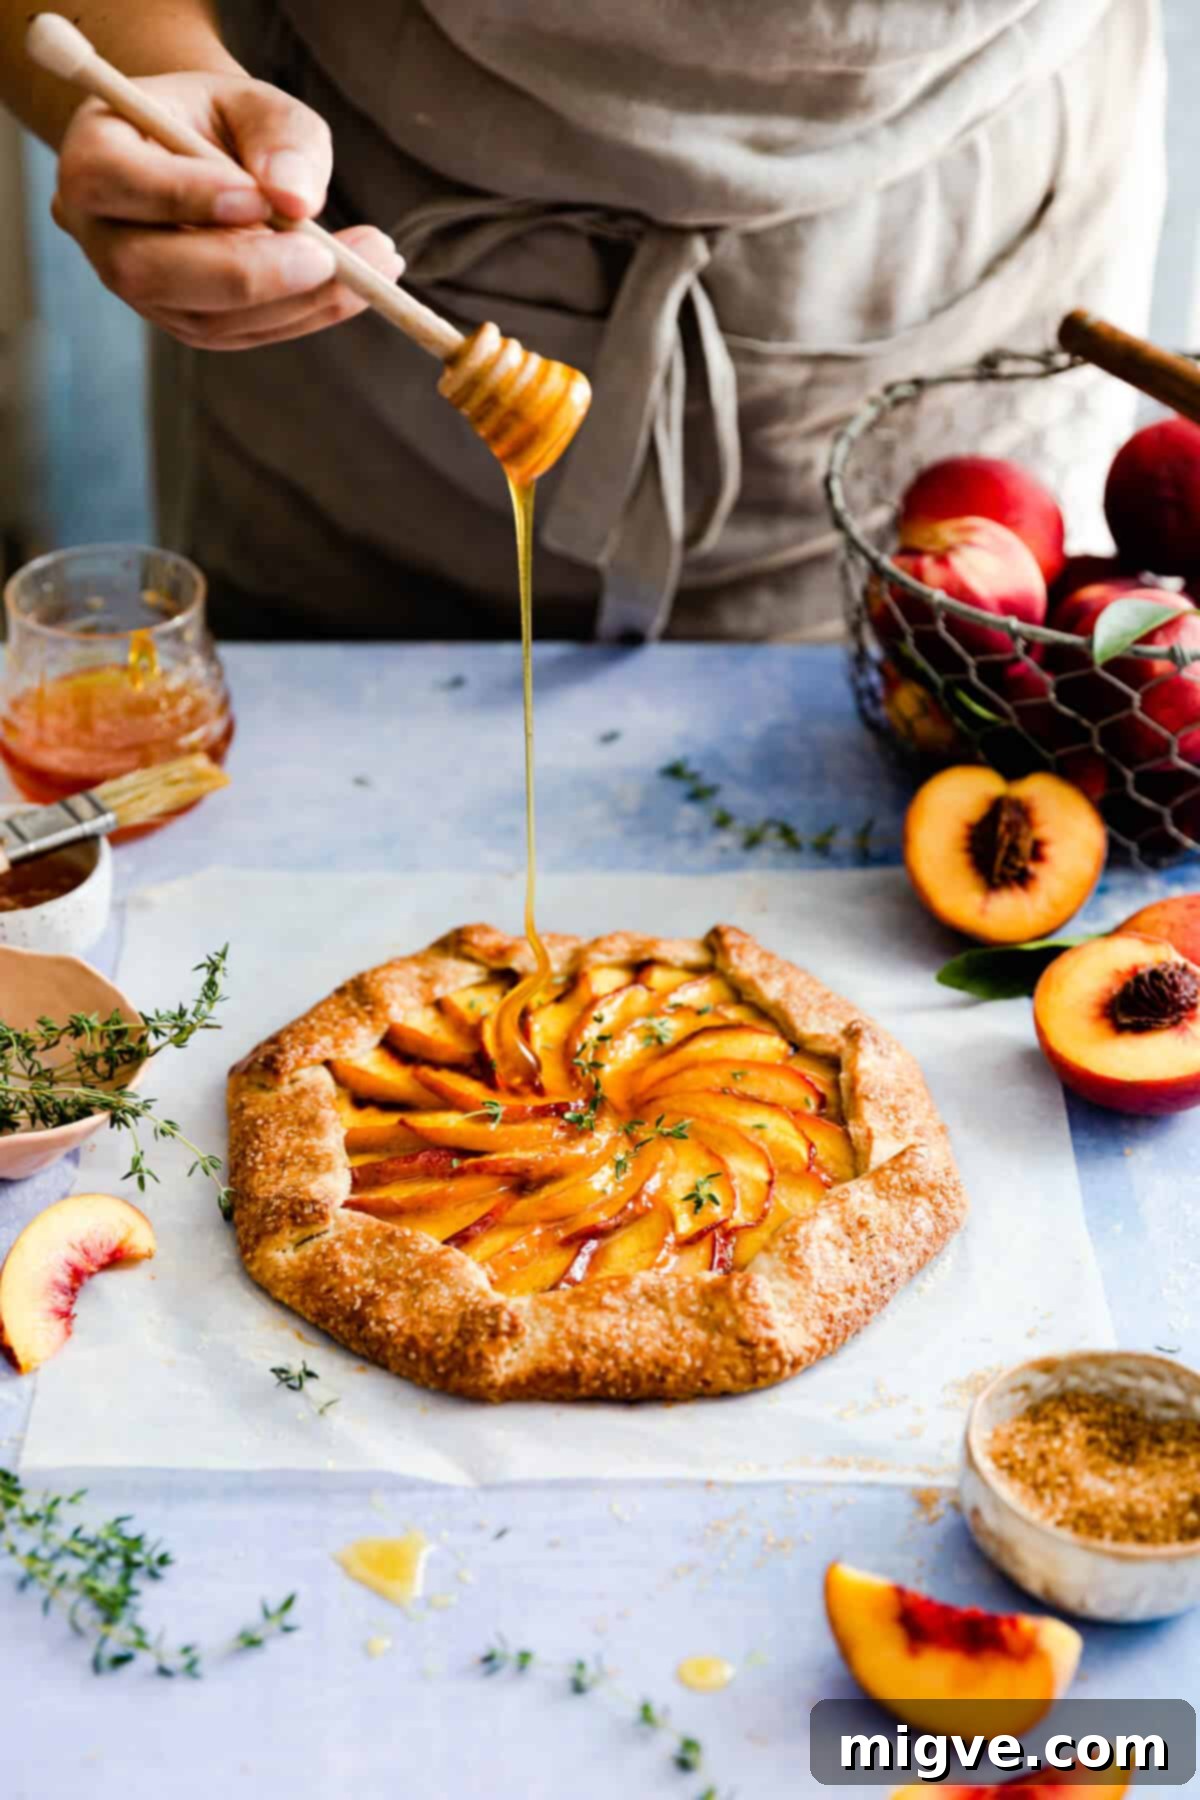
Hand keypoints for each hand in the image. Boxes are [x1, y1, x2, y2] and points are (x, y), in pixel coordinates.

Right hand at [53, 71, 402, 349]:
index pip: (118, 183)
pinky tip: (360, 286)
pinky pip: (244, 334)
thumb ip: (278, 135)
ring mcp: (142, 292)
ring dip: (297, 300)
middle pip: (151, 271)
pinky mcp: (188, 323)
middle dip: (246, 271)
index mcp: (92, 159)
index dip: (185, 195)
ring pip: (205, 316)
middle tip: (327, 258)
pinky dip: (308, 313)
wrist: (209, 158)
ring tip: (375, 265)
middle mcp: (102, 236)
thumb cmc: (223, 122)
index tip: (260, 199)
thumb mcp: (252, 103)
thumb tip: (298, 197)